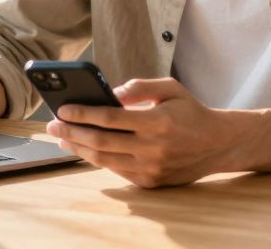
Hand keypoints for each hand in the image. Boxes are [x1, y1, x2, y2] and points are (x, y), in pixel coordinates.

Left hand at [45, 77, 239, 187]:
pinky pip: (116, 170)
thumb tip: (109, 91)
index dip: (82, 113)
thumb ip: (139, 87)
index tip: (62, 109)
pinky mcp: (150, 182)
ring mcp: (151, 168)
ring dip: (78, 148)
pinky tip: (84, 148)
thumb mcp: (170, 88)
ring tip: (63, 137)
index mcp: (156, 121)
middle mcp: (153, 148)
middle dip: (71, 132)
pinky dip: (97, 159)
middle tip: (52, 125)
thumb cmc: (190, 111)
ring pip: (104, 160)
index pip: (109, 118)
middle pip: (100, 142)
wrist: (218, 144)